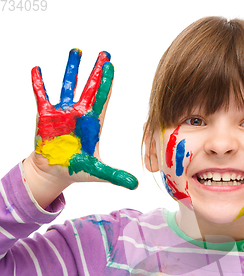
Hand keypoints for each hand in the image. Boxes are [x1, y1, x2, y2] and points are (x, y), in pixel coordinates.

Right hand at [32, 48, 137, 189]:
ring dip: (72, 69)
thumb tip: (135, 186)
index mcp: (93, 124)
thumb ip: (116, 176)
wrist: (55, 172)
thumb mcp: (98, 172)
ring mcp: (62, 113)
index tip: (112, 67)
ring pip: (68, 86)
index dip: (107, 84)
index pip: (102, 99)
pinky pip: (41, 96)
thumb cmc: (77, 169)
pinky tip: (37, 69)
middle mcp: (79, 114)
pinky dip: (39, 84)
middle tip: (105, 53)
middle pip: (90, 88)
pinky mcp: (45, 116)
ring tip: (77, 51)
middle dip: (97, 71)